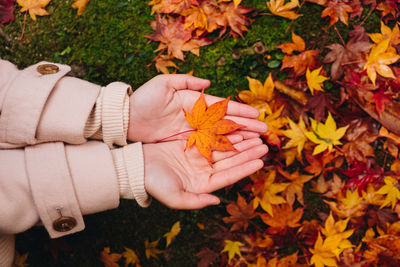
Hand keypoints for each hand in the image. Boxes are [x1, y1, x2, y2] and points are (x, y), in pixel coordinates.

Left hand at [128, 74, 267, 142]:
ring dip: (240, 139)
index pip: (223, 107)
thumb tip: (208, 83)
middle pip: (227, 123)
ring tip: (258, 143)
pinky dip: (223, 148)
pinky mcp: (185, 145)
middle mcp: (197, 118)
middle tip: (265, 132)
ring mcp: (193, 133)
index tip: (258, 115)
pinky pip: (209, 147)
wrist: (127, 120)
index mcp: (195, 103)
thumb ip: (186, 81)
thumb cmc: (144, 101)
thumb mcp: (163, 84)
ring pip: (221, 136)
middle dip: (247, 127)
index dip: (241, 111)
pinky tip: (237, 152)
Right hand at [143, 136, 267, 208]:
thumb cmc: (153, 183)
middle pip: (230, 160)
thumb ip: (195, 202)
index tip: (260, 162)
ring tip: (256, 135)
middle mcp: (203, 170)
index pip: (228, 176)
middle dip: (248, 152)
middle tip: (264, 144)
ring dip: (240, 142)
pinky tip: (237, 127)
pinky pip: (213, 137)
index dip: (244, 169)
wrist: (136, 165)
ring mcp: (199, 156)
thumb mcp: (174, 197)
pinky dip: (225, 133)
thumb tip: (216, 201)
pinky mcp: (192, 143)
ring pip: (224, 148)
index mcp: (202, 184)